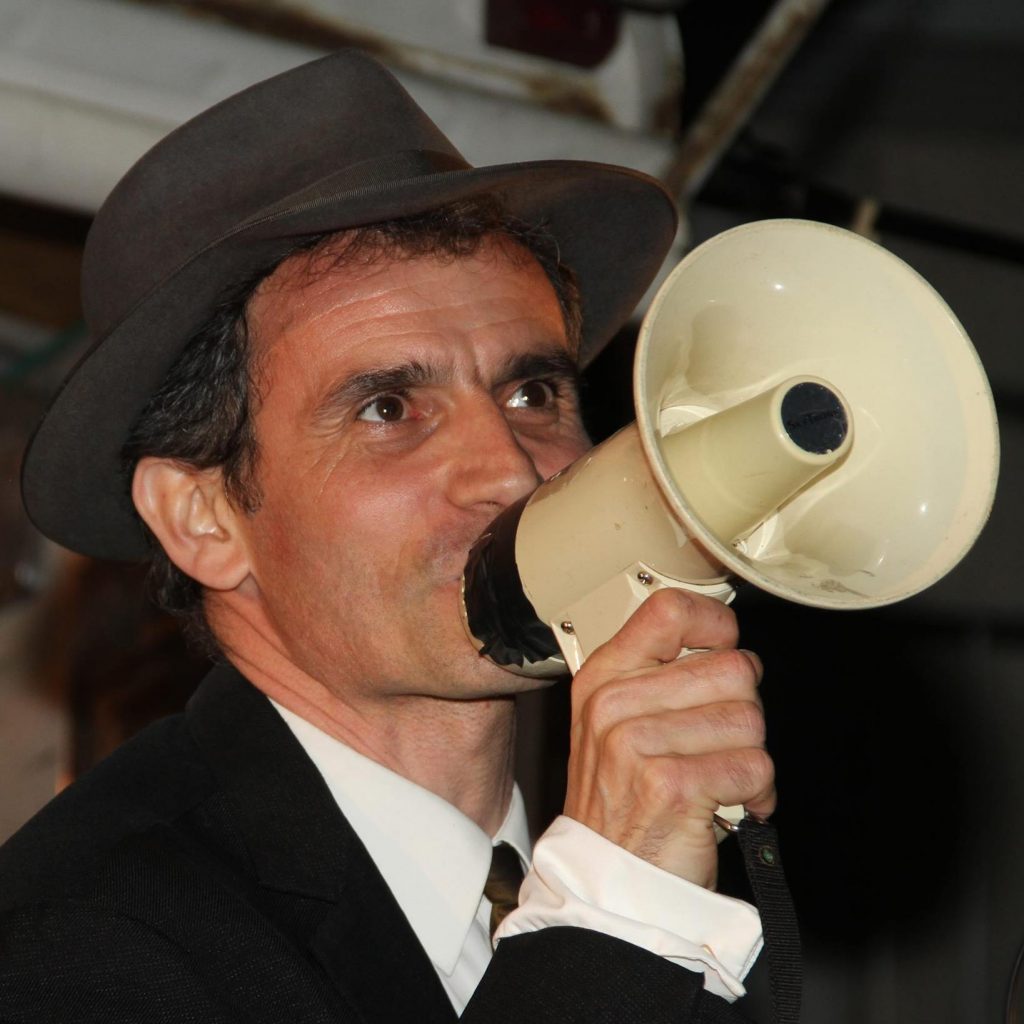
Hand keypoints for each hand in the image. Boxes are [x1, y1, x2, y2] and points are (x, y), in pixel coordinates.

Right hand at [562, 587, 774, 889]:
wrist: (608, 882)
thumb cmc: (623, 802)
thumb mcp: (618, 724)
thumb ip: (660, 677)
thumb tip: (728, 644)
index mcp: (603, 677)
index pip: (669, 610)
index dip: (716, 624)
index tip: (725, 646)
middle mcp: (614, 703)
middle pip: (730, 668)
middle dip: (742, 711)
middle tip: (718, 743)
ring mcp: (637, 743)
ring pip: (749, 718)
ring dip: (750, 756)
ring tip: (720, 778)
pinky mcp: (672, 784)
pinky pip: (754, 765)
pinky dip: (757, 793)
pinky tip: (732, 804)